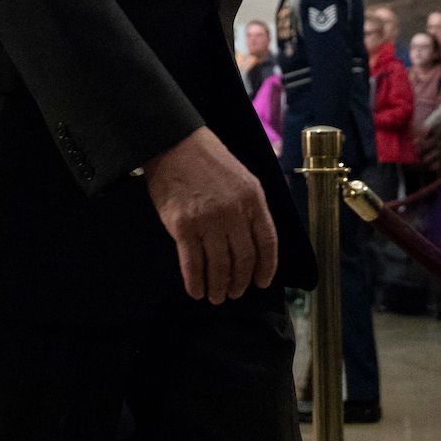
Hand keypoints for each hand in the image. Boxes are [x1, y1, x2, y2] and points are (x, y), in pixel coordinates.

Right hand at [143, 127, 278, 304]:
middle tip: (235, 293)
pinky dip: (195, 282)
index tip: (262, 281)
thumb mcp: (242, 176)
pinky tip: (195, 291)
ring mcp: (208, 220)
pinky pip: (192, 263)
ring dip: (218, 287)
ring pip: (219, 266)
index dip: (266, 267)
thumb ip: (251, 205)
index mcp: (253, 198)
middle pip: (243, 258)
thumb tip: (255, 237)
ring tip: (216, 297)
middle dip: (240, 282)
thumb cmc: (207, 158)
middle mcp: (234, 212)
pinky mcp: (183, 226)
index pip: (267, 242)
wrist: (173, 143)